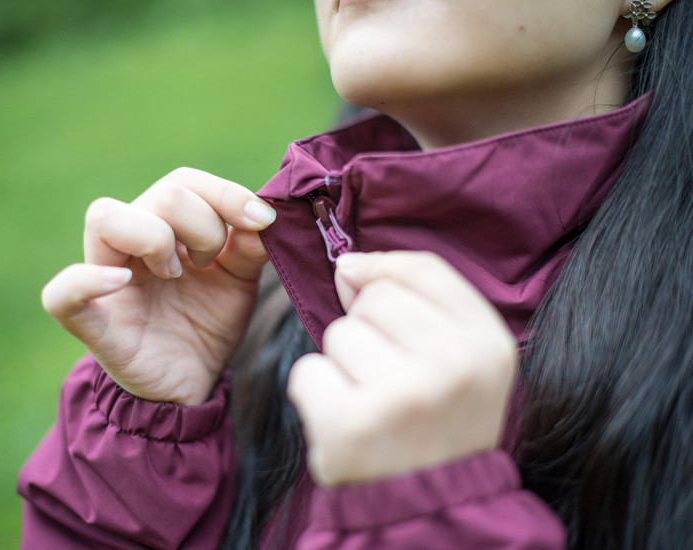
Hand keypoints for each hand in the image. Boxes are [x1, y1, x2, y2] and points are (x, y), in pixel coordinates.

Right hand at [41, 168, 275, 404]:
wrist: (192, 383)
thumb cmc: (206, 323)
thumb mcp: (238, 281)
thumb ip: (249, 247)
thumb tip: (263, 216)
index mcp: (163, 227)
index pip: (184, 182)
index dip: (225, 194)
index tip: (262, 221)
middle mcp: (129, 244)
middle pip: (161, 194)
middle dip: (204, 225)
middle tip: (209, 263)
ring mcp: (104, 279)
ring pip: (105, 218)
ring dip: (156, 238)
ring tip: (176, 275)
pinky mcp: (92, 325)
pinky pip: (62, 295)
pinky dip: (87, 281)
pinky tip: (122, 282)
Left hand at [287, 251, 516, 484]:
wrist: (429, 508)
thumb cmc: (438, 423)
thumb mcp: (462, 358)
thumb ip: (417, 299)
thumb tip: (348, 264)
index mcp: (487, 344)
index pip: (422, 268)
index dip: (383, 271)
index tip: (367, 290)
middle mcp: (452, 366)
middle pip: (373, 299)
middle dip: (366, 330)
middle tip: (387, 377)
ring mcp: (401, 395)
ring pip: (337, 335)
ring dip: (342, 366)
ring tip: (371, 404)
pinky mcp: (351, 424)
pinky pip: (307, 372)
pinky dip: (316, 395)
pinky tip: (345, 422)